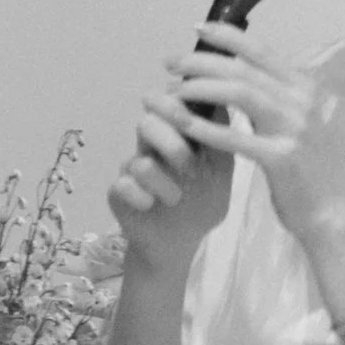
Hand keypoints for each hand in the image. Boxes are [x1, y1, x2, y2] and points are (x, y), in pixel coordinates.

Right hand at [108, 71, 232, 267]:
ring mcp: (132, 168)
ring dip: (161, 180)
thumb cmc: (204, 199)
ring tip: (176, 198)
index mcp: (177, 135)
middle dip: (170, 141)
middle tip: (190, 166)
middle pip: (147, 122)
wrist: (181, 241)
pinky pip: (123, 185)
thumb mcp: (222, 170)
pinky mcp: (118, 191)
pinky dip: (140, 197)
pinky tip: (150, 205)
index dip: (181, 106)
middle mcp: (151, 146)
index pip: (171, 104)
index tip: (198, 120)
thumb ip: (222, 140)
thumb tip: (225, 103)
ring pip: (138, 158)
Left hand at [167, 25, 344, 240]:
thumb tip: (239, 73)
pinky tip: (184, 127)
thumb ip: (277, 97)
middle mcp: (303, 101)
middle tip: (170, 63)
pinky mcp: (282, 158)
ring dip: (201, 88)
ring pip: (240, 94)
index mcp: (307, 87)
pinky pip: (236, 139)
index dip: (227, 36)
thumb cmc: (311, 167)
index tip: (197, 29)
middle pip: (245, 69)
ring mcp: (295, 129)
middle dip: (202, 61)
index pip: (262, 51)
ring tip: (173, 91)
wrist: (331, 211)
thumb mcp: (301, 121)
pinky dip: (207, 129)